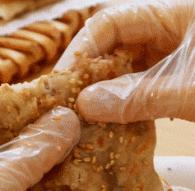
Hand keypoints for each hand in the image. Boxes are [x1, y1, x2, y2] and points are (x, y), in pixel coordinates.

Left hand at [0, 106, 79, 190]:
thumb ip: (25, 152)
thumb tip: (64, 119)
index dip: (23, 102)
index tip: (58, 100)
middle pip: (3, 138)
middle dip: (40, 134)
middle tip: (76, 124)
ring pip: (13, 168)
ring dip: (44, 164)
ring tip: (78, 148)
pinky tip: (66, 183)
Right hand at [56, 0, 194, 123]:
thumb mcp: (189, 89)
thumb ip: (140, 96)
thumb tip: (86, 104)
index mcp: (170, 16)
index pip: (110, 23)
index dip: (83, 49)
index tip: (63, 79)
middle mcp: (162, 34)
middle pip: (111, 47)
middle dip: (89, 73)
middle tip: (68, 100)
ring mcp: (165, 59)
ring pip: (121, 70)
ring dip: (103, 92)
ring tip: (83, 113)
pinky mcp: (167, 80)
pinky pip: (135, 87)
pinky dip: (121, 103)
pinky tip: (109, 119)